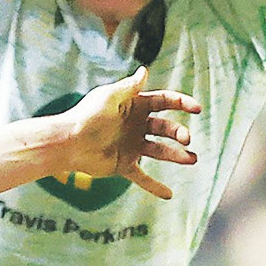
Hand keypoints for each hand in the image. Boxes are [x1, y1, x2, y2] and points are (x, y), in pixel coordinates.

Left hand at [66, 67, 202, 198]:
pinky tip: (169, 195)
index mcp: (134, 105)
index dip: (181, 103)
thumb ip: (129, 87)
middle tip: (187, 139)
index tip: (196, 109)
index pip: (163, 102)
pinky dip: (154, 186)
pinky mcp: (123, 165)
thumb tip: (144, 70)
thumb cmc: (87, 116)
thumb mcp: (110, 97)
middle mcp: (135, 125)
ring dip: (176, 156)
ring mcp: (131, 146)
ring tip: (192, 160)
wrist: (68, 142)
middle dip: (178, 133)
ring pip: (159, 151)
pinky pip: (142, 177)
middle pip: (165, 128)